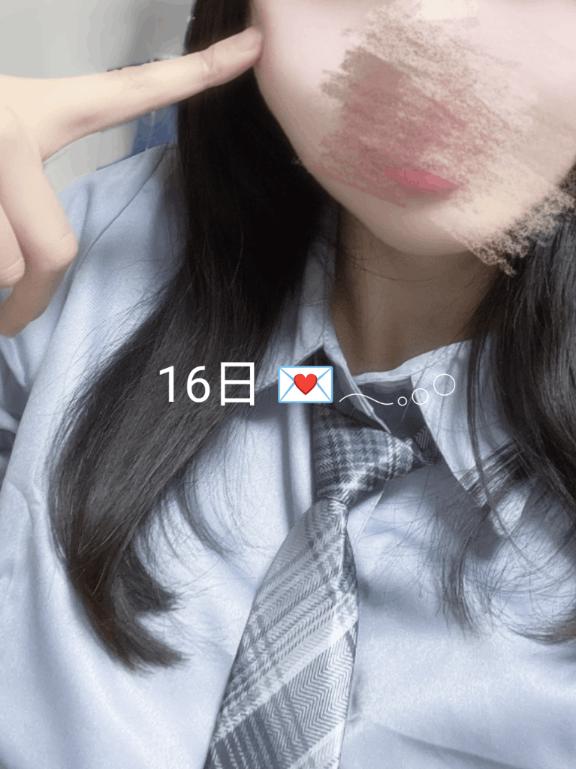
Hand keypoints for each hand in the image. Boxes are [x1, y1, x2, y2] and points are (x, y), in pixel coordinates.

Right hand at [0, 25, 262, 336]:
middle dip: (30, 298)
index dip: (196, 76)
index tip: (255, 49)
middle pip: (51, 250)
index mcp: (31, 110)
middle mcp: (12, 127)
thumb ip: (19, 196)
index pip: (130, 92)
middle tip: (14, 321)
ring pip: (2, 267)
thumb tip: (23, 274)